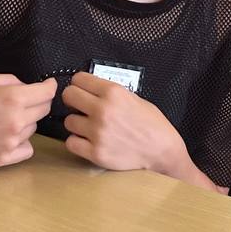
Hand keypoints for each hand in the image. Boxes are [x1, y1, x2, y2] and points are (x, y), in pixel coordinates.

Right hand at [0, 73, 54, 165]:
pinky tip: (6, 135)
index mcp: (13, 99)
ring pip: (33, 128)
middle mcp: (16, 122)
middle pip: (44, 110)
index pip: (47, 93)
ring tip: (3, 118)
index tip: (47, 85)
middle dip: (36, 102)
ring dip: (26, 121)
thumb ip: (10, 80)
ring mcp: (10, 143)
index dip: (49, 86)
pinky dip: (21, 142)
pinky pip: (26, 149)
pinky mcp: (2, 159)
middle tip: (20, 101)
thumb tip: (27, 86)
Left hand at [61, 71, 187, 174]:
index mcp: (114, 92)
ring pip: (68, 121)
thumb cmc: (152, 125)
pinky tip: (88, 141)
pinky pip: (71, 143)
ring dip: (77, 124)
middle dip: (73, 100)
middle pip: (68, 96)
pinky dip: (77, 142)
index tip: (81, 89)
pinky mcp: (95, 152)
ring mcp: (97, 132)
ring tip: (90, 127)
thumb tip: (91, 89)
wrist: (162, 150)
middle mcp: (103, 110)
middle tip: (80, 106)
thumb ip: (111, 92)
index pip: (78, 79)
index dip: (79, 84)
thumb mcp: (135, 98)